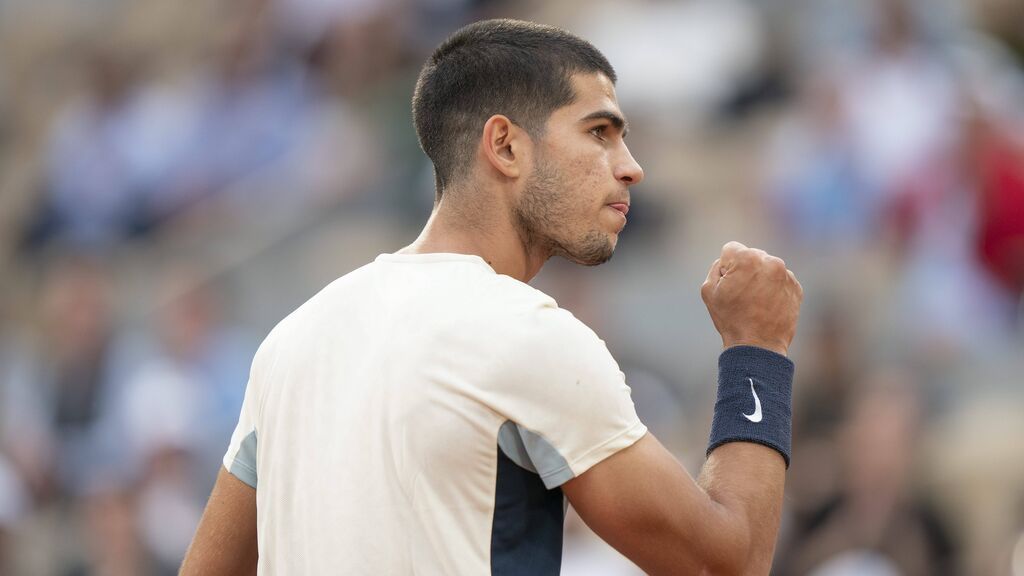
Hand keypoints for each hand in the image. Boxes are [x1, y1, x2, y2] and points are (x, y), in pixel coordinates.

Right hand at [700, 241, 802, 355]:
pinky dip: (773, 289)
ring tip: (755, 302)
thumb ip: (716, 267)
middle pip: (751, 256)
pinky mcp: (796, 287)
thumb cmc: (731, 318)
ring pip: (767, 268)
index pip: (731, 249)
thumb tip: (727, 262)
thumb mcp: (708, 290)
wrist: (758, 345)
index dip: (726, 267)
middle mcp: (770, 261)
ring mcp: (786, 275)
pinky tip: (766, 306)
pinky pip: (780, 280)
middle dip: (745, 270)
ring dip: (760, 278)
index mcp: (747, 258)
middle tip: (742, 295)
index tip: (729, 284)